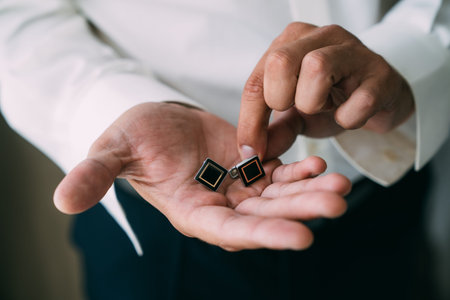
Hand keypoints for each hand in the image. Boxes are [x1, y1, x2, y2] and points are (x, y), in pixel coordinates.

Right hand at [54, 102, 349, 250]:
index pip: (229, 231)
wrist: (158, 124)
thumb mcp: (113, 150)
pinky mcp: (251, 168)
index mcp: (192, 212)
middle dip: (299, 212)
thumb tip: (63, 199)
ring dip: (309, 192)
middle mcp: (221, 206)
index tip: (302, 237)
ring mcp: (239, 188)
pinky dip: (299, 170)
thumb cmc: (134, 138)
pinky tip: (319, 165)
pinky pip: (279, 173)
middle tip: (336, 205)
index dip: (263, 234)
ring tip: (340, 186)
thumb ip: (95, 174)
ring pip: (278, 196)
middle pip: (264, 216)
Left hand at [237, 22, 413, 159]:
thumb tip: (252, 155)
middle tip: (297, 109)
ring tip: (325, 107)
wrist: (380, 99)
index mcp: (292, 42)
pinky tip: (349, 115)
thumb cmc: (334, 99)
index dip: (250, 120)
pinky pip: (359, 99)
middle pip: (279, 61)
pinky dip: (349, 118)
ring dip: (313, 102)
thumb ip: (274, 130)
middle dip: (280, 99)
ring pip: (316, 67)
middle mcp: (321, 37)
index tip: (250, 151)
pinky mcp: (382, 73)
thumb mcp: (296, 113)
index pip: (257, 80)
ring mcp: (354, 51)